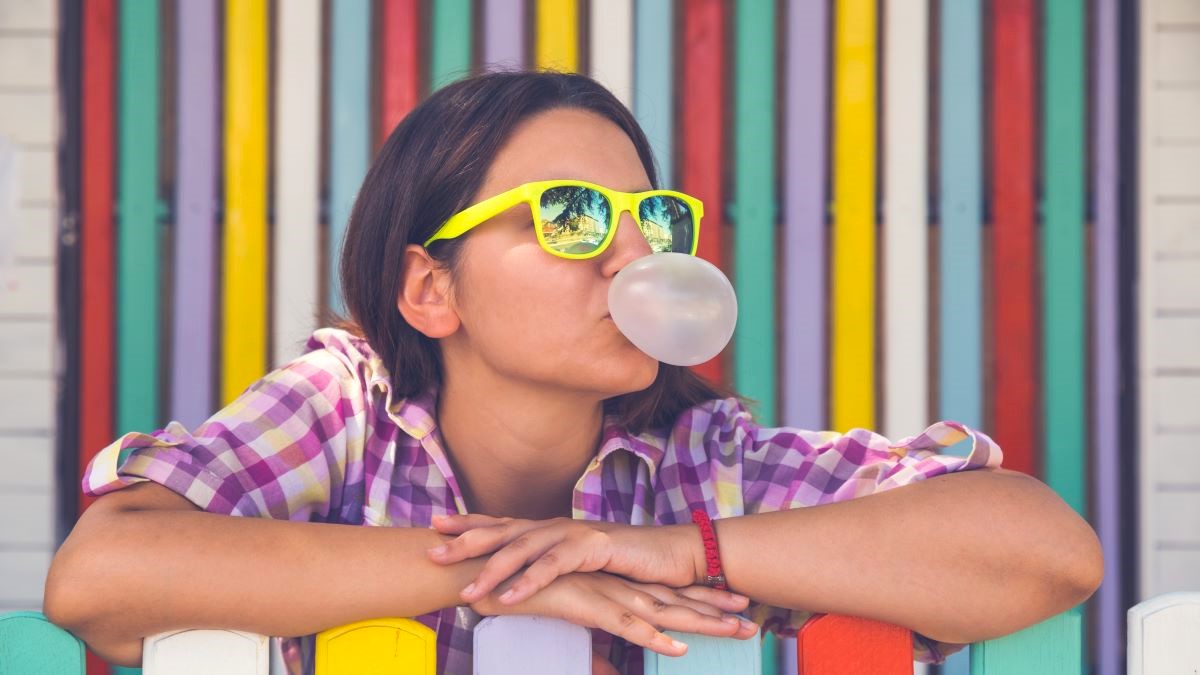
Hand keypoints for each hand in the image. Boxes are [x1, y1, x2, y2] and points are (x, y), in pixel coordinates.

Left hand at [427, 514, 703, 604]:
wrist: (673, 555)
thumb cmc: (628, 565)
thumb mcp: (582, 567)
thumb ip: (553, 569)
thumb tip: (523, 579)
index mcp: (551, 529)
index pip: (502, 523)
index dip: (469, 522)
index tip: (435, 524)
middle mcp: (558, 525)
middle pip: (504, 530)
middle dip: (466, 540)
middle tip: (432, 549)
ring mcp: (575, 533)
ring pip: (524, 548)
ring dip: (492, 568)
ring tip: (466, 588)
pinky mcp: (595, 547)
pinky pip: (555, 566)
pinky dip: (531, 581)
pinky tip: (510, 596)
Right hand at [470, 571, 758, 657]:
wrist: (482, 569)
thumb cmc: (517, 590)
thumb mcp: (562, 618)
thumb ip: (590, 639)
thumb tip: (608, 667)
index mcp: (611, 585)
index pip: (665, 596)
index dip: (700, 603)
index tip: (733, 609)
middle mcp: (612, 585)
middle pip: (674, 601)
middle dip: (715, 612)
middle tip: (752, 621)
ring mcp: (601, 592)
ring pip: (661, 611)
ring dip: (700, 623)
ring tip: (735, 632)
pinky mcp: (584, 603)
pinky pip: (623, 624)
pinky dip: (653, 636)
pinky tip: (677, 647)